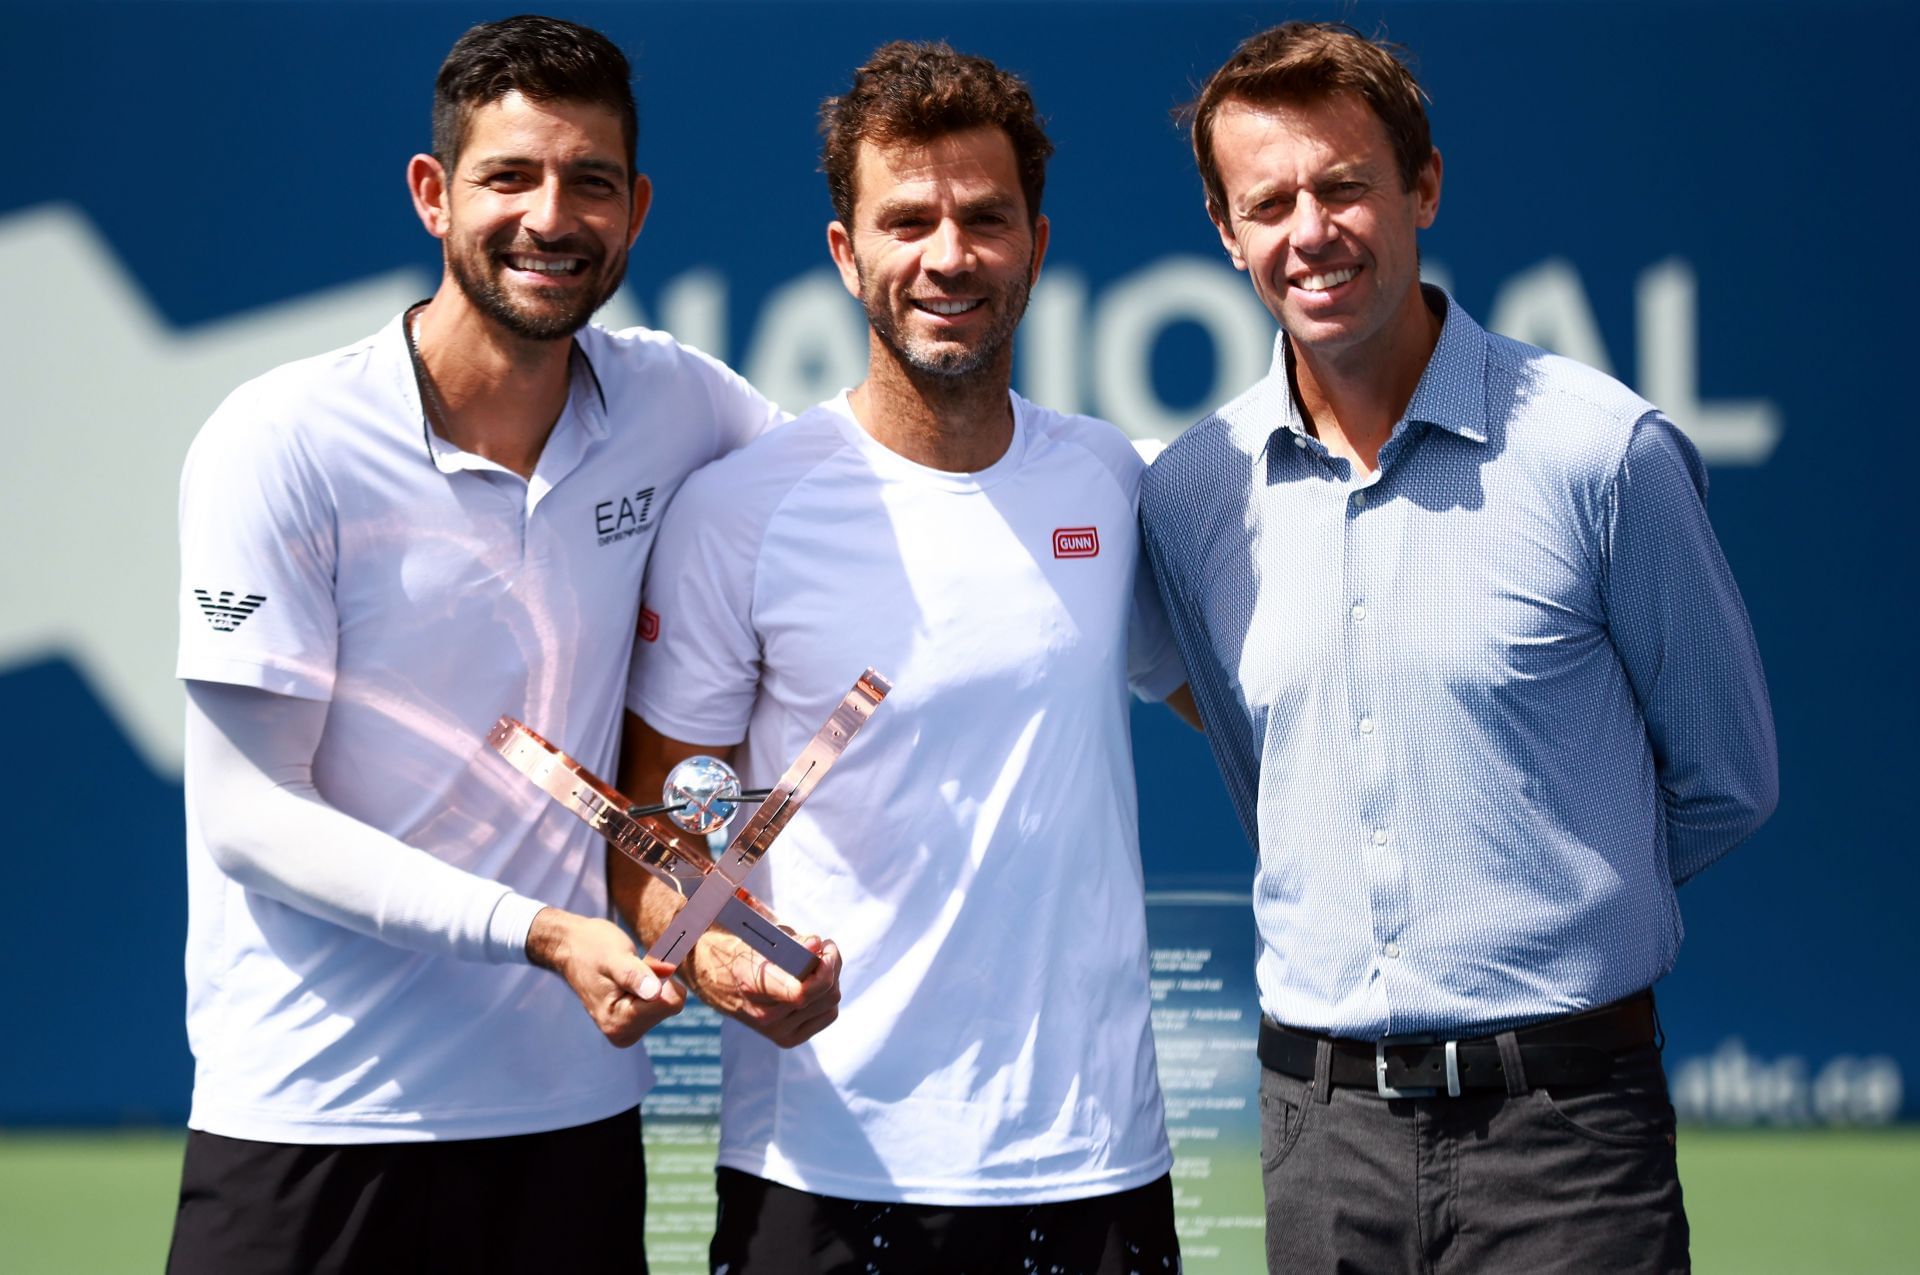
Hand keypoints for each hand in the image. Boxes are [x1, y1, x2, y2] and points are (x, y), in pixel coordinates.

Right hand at [526, 908, 685, 1046]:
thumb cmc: (591, 948)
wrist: (572, 948)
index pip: (670, 1003)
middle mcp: (623, 1032)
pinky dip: (654, 984)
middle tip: (632, 967)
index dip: (661, 977)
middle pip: (671, 1005)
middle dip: (657, 981)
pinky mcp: (634, 1022)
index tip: (640, 964)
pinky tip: (633, 979)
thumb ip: (633, 976)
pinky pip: (663, 1002)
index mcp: (618, 1022)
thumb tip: (656, 994)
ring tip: (628, 972)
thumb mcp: (614, 956)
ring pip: (669, 1002)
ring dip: (654, 981)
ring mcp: (629, 1029)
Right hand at [685, 932, 841, 1048]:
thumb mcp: (760, 938)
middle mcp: (763, 1015)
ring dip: (832, 978)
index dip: (823, 968)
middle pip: (824, 993)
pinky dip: (828, 996)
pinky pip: (828, 1015)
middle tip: (825, 947)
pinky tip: (814, 983)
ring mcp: (775, 1031)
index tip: (823, 946)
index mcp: (752, 986)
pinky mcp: (787, 1039)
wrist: (715, 980)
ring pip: (831, 1003)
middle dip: (831, 963)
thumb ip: (791, 942)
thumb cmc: (742, 952)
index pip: (801, 992)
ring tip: (818, 963)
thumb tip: (817, 945)